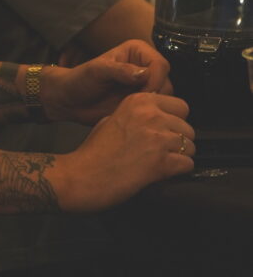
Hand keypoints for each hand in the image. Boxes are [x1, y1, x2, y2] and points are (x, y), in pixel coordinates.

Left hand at [41, 39, 171, 124]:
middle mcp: (145, 66)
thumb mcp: (97, 71)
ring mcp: (145, 85)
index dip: (155, 80)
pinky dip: (151, 115)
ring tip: (133, 110)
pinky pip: (157, 110)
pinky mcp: (143, 102)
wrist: (72, 101)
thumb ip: (119, 70)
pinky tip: (135, 118)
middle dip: (155, 95)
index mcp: (137, 51)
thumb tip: (143, 73)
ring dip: (154, 106)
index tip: (143, 93)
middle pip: (166, 81)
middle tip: (138, 105)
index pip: (161, 64)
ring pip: (166, 97)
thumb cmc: (80, 80)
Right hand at [50, 92, 194, 211]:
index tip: (167, 129)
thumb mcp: (112, 118)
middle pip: (187, 126)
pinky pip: (188, 164)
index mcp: (138, 101)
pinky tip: (165, 172)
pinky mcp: (162, 162)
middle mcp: (150, 115)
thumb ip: (135, 115)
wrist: (84, 175)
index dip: (175, 120)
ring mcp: (157, 138)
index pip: (179, 105)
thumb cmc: (94, 152)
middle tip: (166, 149)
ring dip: (181, 156)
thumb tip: (154, 119)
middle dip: (180, 139)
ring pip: (190, 146)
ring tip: (164, 162)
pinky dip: (180, 170)